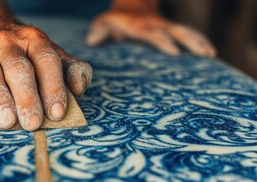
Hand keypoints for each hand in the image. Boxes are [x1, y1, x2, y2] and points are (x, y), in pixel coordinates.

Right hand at [0, 24, 91, 130]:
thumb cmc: (22, 54)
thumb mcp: (49, 55)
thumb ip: (70, 70)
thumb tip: (79, 89)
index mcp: (33, 39)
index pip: (46, 61)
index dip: (53, 87)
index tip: (57, 113)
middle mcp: (6, 42)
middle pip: (19, 69)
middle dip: (27, 98)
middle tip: (33, 124)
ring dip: (0, 98)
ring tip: (7, 122)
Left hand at [86, 10, 215, 56]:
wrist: (130, 6)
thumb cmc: (115, 20)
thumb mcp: (103, 23)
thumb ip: (98, 31)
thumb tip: (91, 40)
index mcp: (139, 26)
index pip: (153, 34)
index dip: (163, 42)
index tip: (175, 52)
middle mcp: (156, 24)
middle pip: (175, 31)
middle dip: (189, 42)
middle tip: (204, 54)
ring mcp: (166, 26)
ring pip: (185, 31)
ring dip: (199, 41)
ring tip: (211, 54)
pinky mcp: (172, 29)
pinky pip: (188, 33)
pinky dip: (200, 40)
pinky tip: (210, 52)